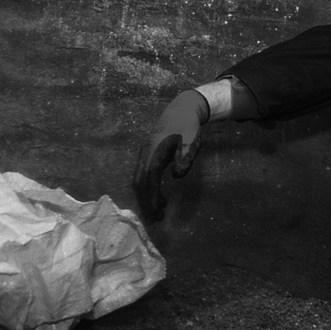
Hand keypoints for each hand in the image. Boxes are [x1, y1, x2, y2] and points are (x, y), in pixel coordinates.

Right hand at [132, 89, 209, 222]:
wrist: (182, 109)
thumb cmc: (188, 126)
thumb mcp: (191, 138)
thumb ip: (185, 155)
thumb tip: (177, 174)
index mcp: (155, 150)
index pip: (150, 177)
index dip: (151, 196)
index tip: (155, 212)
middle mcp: (145, 153)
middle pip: (140, 182)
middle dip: (145, 201)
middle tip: (154, 220)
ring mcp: (144, 154)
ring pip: (139, 180)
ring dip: (146, 197)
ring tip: (158, 213)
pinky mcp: (146, 155)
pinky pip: (142, 176)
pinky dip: (147, 189)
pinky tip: (159, 198)